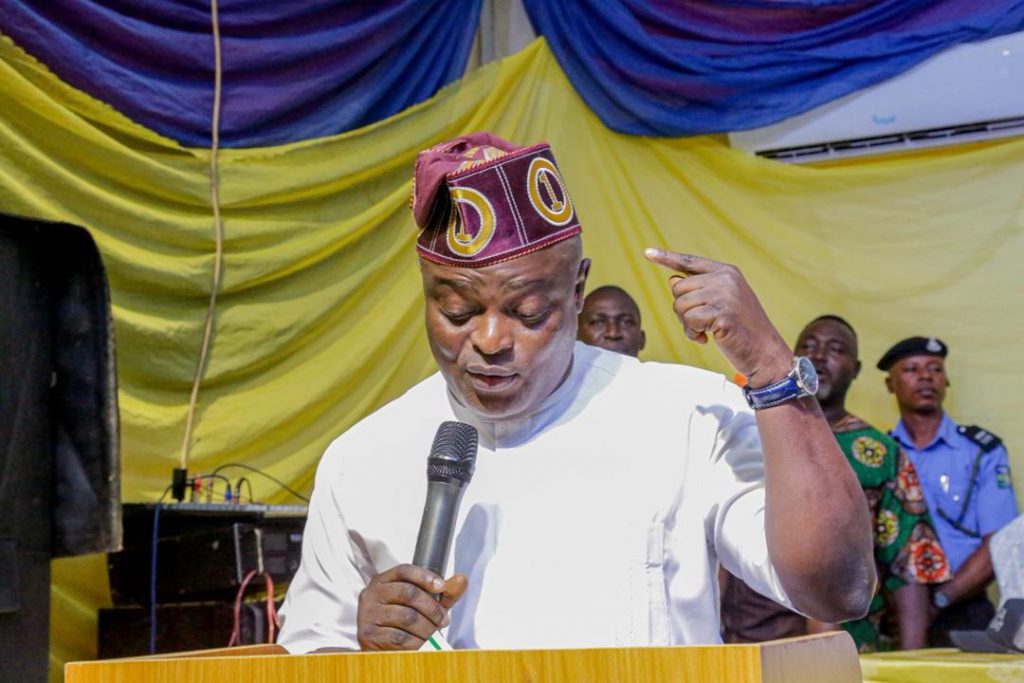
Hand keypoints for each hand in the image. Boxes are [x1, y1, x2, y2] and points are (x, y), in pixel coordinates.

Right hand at [356, 563, 467, 650]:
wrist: (381, 648)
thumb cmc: (402, 622)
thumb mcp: (424, 604)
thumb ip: (443, 593)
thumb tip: (462, 580)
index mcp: (383, 581)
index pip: (404, 570)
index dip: (425, 576)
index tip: (442, 586)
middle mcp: (371, 593)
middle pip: (408, 592)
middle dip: (432, 608)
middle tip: (444, 620)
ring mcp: (367, 613)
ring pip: (406, 617)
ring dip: (427, 627)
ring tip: (433, 633)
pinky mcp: (368, 634)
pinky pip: (399, 636)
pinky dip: (416, 641)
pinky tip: (420, 642)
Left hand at [644, 248, 790, 386]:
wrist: (764, 352)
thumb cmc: (740, 330)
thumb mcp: (720, 303)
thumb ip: (699, 290)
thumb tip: (672, 280)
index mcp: (727, 272)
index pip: (690, 262)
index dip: (667, 258)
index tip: (647, 253)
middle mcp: (725, 279)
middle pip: (678, 288)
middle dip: (682, 310)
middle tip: (699, 323)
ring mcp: (725, 295)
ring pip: (680, 305)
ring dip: (687, 324)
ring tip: (706, 331)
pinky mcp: (723, 314)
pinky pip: (689, 321)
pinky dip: (693, 333)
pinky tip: (708, 338)